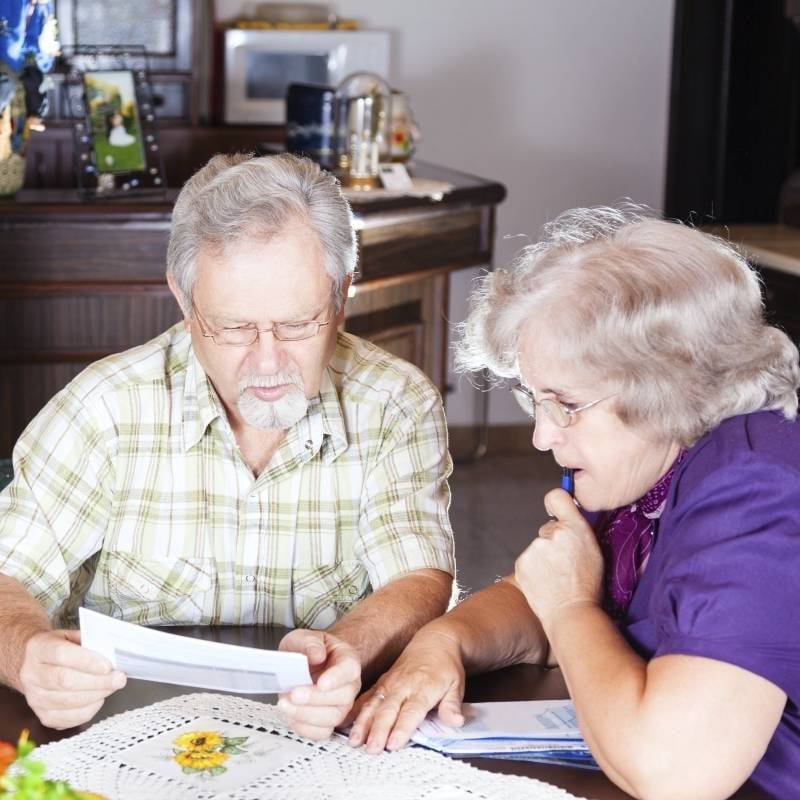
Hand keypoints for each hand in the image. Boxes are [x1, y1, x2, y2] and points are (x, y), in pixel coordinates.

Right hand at [19, 629, 126, 728]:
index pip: (62, 655)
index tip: (108, 666)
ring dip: (97, 695)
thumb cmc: (58, 648)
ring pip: (68, 701)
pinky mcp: (43, 716)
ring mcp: (35, 698)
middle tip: (118, 679)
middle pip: (66, 681)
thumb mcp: (70, 636)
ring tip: (112, 687)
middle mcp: (31, 675)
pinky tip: (98, 699)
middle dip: (98, 682)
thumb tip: (111, 655)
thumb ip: (89, 642)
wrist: (34, 664)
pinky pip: (69, 718)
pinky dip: (89, 710)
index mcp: (38, 649)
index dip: (87, 661)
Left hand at [277, 629, 361, 740]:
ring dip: (306, 714)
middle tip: (294, 693)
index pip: (349, 669)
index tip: (321, 683)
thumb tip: (316, 654)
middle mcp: (349, 685)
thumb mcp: (304, 637)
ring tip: (285, 704)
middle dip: (315, 699)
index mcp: (348, 660)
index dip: (337, 678)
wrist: (305, 662)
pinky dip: (304, 727)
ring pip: (332, 718)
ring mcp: (340, 706)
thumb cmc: (308, 650)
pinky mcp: (328, 722)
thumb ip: (310, 642)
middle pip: (342, 697)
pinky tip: (290, 715)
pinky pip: (321, 732)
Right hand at [347, 628, 465, 753]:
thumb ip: (452, 705)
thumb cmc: (446, 666)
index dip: (402, 727)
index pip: (411, 711)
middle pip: (389, 710)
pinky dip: (356, 709)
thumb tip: (455, 721)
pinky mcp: (383, 681)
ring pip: (374, 704)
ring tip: (355, 740)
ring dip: (363, 723)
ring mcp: (390, 682)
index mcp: (424, 687)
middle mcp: (404, 685)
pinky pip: (367, 696)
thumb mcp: (457, 684)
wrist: (435, 641)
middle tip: (371, 749)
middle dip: (378, 730)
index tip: (393, 744)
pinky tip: (346, 722)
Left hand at [514, 488, 603, 632]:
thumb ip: (577, 530)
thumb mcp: (594, 550)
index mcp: (575, 528)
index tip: (555, 512)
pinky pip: (528, 560)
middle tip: (564, 563)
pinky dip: (533, 569)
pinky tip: (544, 581)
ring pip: (537, 547)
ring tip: (556, 576)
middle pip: (547, 529)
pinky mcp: (521, 562)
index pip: (556, 496)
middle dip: (552, 542)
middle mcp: (553, 533)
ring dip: (543, 557)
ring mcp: (535, 548)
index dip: (555, 503)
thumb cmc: (587, 585)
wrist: (571, 612)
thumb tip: (565, 517)